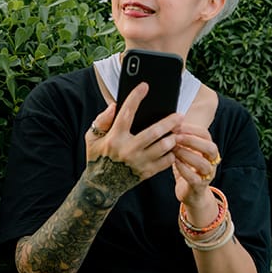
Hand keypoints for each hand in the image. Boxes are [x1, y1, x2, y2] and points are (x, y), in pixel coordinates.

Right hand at [84, 83, 183, 198]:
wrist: (101, 186)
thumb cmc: (97, 157)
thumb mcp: (92, 138)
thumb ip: (102, 120)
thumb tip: (115, 105)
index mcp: (114, 138)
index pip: (126, 113)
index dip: (135, 98)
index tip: (144, 86)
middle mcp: (128, 149)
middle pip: (154, 132)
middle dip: (169, 122)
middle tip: (179, 115)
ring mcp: (139, 162)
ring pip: (163, 147)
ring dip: (173, 138)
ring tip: (178, 131)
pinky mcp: (146, 173)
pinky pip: (166, 162)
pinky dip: (172, 153)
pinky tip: (174, 146)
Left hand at [172, 122, 220, 205]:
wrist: (191, 193)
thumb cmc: (186, 167)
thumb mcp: (185, 150)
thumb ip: (181, 139)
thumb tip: (169, 122)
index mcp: (208, 149)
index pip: (206, 135)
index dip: (192, 129)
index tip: (177, 125)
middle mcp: (211, 161)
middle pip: (210, 148)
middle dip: (193, 141)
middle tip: (176, 137)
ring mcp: (207, 175)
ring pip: (204, 164)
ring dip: (187, 155)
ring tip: (174, 150)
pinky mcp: (199, 187)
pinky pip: (195, 179)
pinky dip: (185, 170)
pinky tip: (175, 163)